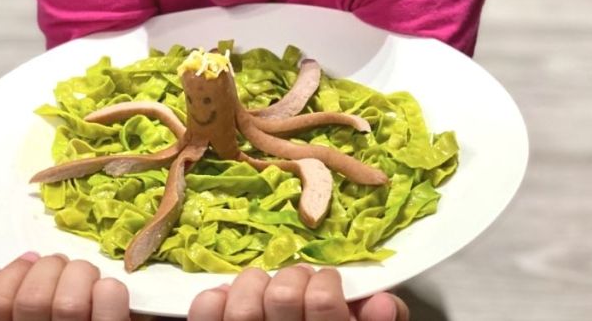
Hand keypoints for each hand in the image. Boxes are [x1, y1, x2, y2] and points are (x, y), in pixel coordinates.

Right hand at [0, 252, 130, 320]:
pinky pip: (109, 300)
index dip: (10, 275)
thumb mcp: (7, 314)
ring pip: (69, 301)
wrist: (114, 319)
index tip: (30, 265)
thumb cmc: (61, 314)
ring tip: (88, 283)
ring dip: (80, 275)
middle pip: (31, 299)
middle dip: (49, 270)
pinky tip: (109, 295)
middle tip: (62, 271)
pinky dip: (110, 288)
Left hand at [188, 266, 408, 320]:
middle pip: (284, 296)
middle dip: (295, 279)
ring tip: (267, 288)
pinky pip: (206, 312)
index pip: (324, 303)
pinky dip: (215, 297)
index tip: (328, 283)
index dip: (327, 283)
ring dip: (256, 283)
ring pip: (244, 303)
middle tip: (300, 282)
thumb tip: (384, 302)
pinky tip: (230, 300)